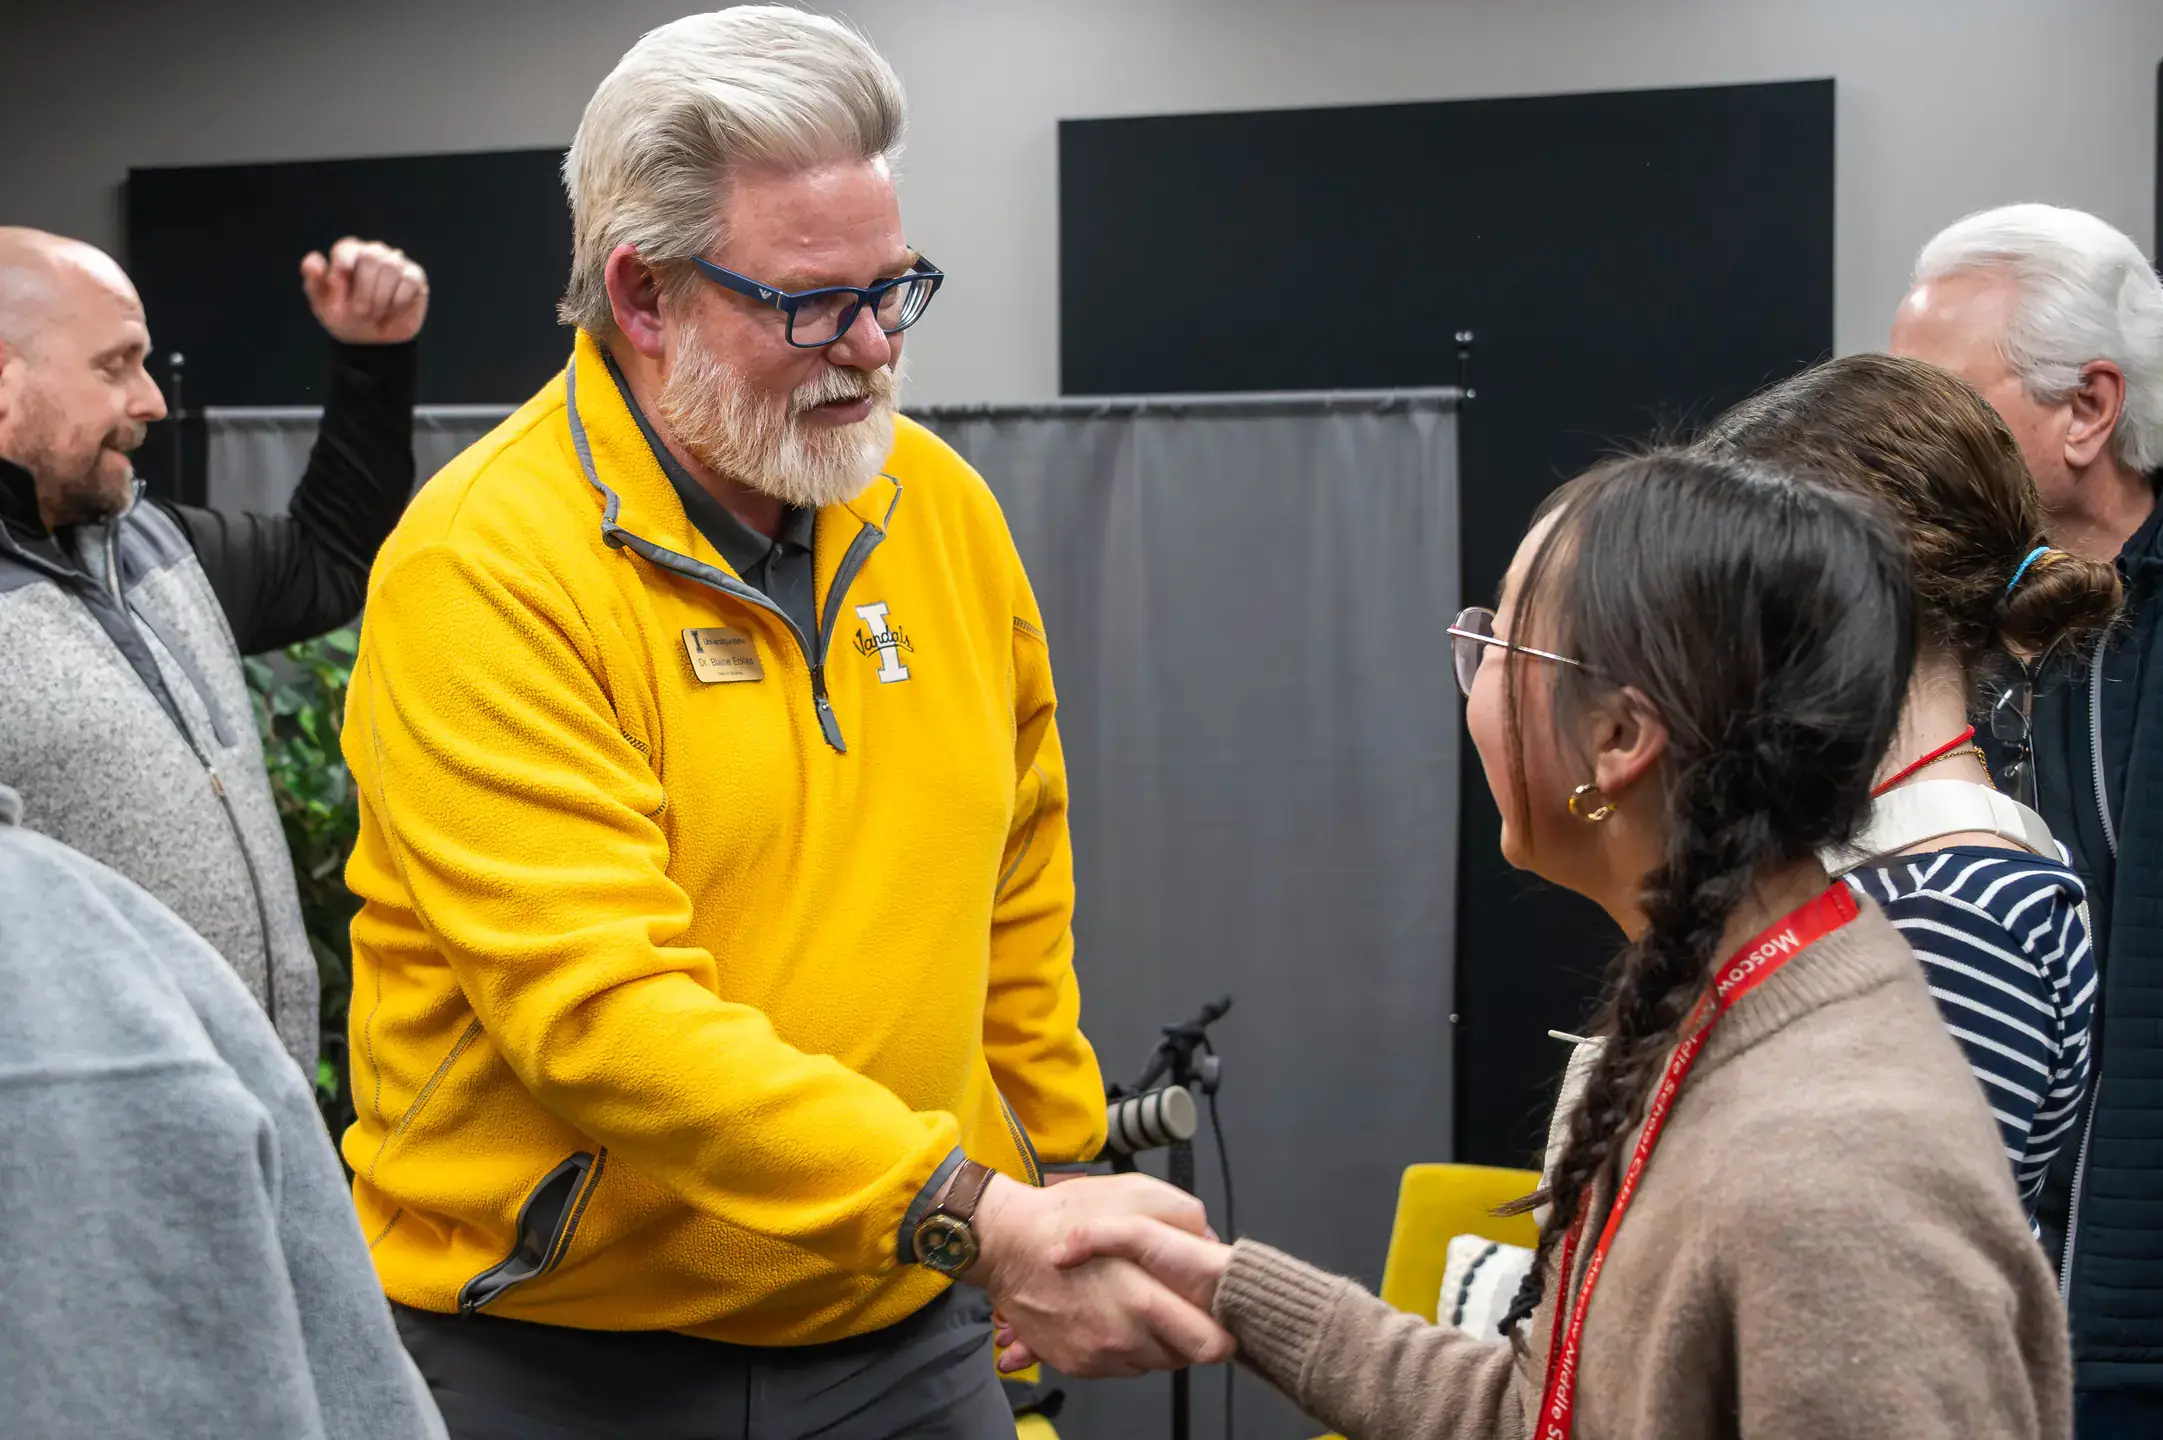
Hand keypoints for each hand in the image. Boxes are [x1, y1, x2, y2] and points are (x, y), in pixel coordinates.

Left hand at [302, 237, 428, 343]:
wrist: (374, 341)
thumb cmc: (346, 318)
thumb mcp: (323, 305)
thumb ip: (315, 282)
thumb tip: (313, 262)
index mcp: (348, 254)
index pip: (346, 248)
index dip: (343, 265)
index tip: (338, 284)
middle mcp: (372, 252)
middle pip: (371, 257)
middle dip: (364, 289)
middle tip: (361, 311)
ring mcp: (396, 263)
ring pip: (391, 268)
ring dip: (381, 298)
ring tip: (376, 313)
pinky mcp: (415, 276)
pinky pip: (409, 281)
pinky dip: (399, 300)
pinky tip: (393, 311)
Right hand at [966, 1173, 1234, 1378]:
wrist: (1004, 1242)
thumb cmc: (1066, 1215)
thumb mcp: (1135, 1194)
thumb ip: (1184, 1219)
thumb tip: (1209, 1242)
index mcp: (1142, 1300)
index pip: (1208, 1345)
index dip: (1220, 1330)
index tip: (1217, 1316)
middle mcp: (1121, 1338)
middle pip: (1182, 1357)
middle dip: (1184, 1330)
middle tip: (1170, 1299)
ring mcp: (1096, 1356)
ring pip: (1150, 1363)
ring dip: (1152, 1338)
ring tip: (1133, 1299)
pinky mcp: (1076, 1364)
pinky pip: (1117, 1365)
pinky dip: (1120, 1344)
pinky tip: (1108, 1310)